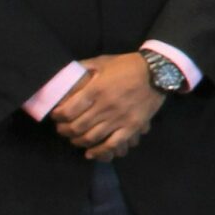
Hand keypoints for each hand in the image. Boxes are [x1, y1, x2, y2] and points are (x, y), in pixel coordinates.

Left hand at [49, 54, 164, 161]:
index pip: (68, 110)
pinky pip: (112, 144)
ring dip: (78, 141)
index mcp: (96, 89)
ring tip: (75, 138)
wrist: (158, 72)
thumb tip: (65, 74)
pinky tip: (91, 153)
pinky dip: (99, 151)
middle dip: (65, 130)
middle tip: (62, 129)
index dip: (58, 116)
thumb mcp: (103, 61)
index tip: (56, 115)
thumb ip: (84, 67)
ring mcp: (120, 118)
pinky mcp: (132, 126)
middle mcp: (105, 106)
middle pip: (77, 126)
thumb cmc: (127, 66)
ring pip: (92, 137)